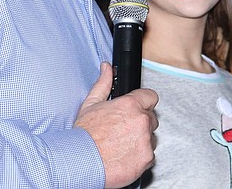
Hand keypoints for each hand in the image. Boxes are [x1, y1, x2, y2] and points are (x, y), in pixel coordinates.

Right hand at [75, 62, 157, 187]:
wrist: (80, 162)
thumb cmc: (84, 136)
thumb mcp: (90, 104)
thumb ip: (103, 84)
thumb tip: (106, 68)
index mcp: (130, 105)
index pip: (150, 97)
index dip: (143, 102)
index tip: (137, 108)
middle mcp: (141, 121)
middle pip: (151, 118)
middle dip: (140, 123)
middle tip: (123, 130)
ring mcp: (146, 140)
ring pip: (150, 138)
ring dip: (140, 140)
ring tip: (121, 145)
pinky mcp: (147, 159)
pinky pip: (148, 155)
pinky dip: (139, 157)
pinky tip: (124, 156)